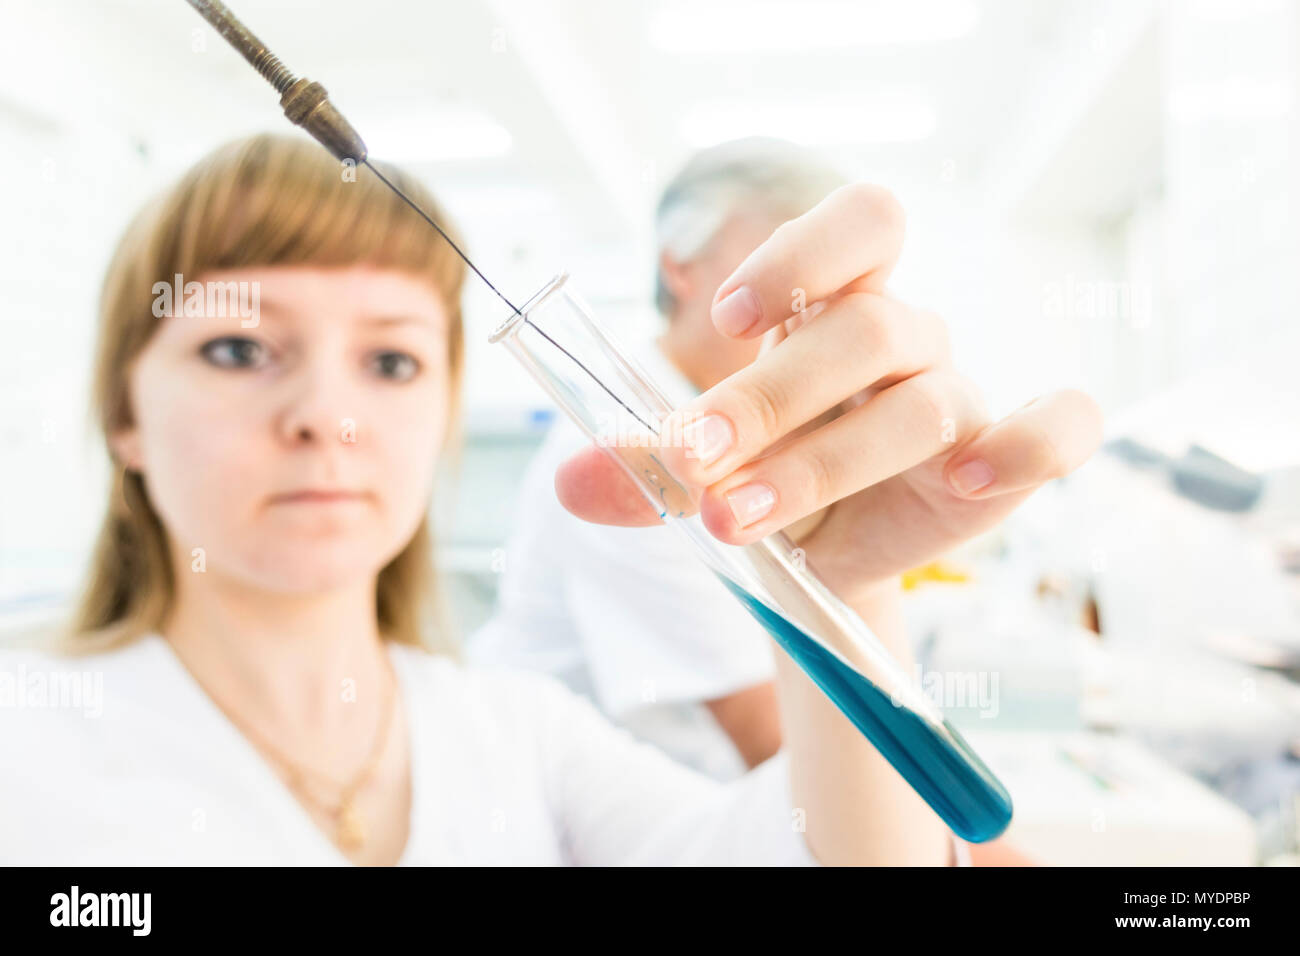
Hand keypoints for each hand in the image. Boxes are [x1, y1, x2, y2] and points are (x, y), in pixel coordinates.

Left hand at [555, 184, 1102, 602]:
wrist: (818, 562)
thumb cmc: (764, 480)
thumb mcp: (700, 470)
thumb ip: (644, 468)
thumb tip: (570, 484)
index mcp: (836, 306)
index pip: (862, 224)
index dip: (801, 254)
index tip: (726, 321)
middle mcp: (906, 339)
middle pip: (866, 329)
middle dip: (767, 397)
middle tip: (691, 461)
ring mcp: (959, 399)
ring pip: (917, 405)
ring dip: (819, 464)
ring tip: (734, 520)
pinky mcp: (1002, 464)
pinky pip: (1060, 429)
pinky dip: (1023, 444)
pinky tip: (959, 482)